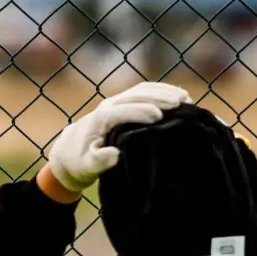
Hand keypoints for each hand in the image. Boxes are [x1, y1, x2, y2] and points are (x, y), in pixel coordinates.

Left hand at [45, 82, 190, 193]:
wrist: (71, 149)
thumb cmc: (81, 160)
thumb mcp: (86, 166)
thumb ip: (99, 160)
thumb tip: (115, 154)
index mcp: (100, 119)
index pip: (121, 111)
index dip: (140, 111)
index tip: (159, 116)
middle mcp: (108, 105)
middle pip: (135, 95)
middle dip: (157, 98)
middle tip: (179, 104)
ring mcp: (117, 101)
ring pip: (142, 90)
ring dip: (164, 91)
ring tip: (185, 98)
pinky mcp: (125, 102)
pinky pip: (145, 91)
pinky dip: (163, 91)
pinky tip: (180, 96)